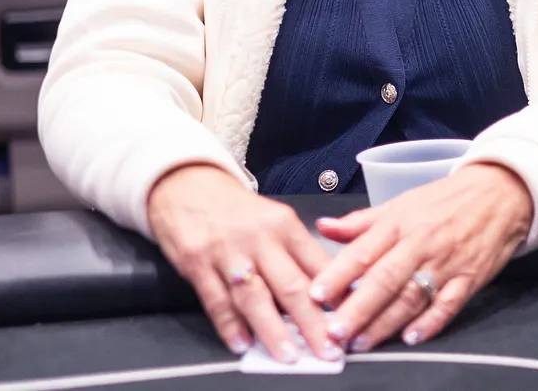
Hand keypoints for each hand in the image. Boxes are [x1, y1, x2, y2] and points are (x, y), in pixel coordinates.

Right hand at [146, 164, 337, 362]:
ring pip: (254, 297)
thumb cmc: (236, 209)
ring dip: (273, 330)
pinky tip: (243, 344)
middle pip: (291, 285)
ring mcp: (227, 251)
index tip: (350, 320)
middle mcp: (259, 238)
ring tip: (288, 355)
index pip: (318, 264)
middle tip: (328, 349)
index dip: (336, 296)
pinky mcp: (197, 262)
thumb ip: (298, 254)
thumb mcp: (274, 219)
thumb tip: (325, 295)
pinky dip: (230, 326)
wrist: (187, 183)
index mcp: (284, 225)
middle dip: (312, 323)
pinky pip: (216, 300)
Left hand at [309, 163, 532, 351]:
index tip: (315, 294)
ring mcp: (446, 262)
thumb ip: (361, 221)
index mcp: (399, 221)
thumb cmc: (445, 200)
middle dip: (357, 308)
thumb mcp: (400, 203)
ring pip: (411, 296)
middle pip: (384, 279)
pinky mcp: (469, 278)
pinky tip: (410, 337)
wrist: (500, 193)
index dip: (338, 274)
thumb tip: (323, 227)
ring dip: (385, 322)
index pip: (363, 250)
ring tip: (362, 342)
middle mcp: (420, 242)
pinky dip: (430, 322)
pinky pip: (448, 304)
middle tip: (334, 331)